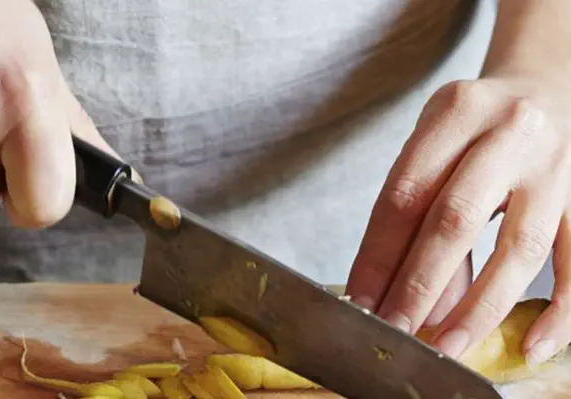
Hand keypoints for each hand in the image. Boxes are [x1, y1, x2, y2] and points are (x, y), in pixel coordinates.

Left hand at [345, 73, 570, 363]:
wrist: (545, 87)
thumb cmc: (475, 127)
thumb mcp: (438, 146)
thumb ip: (421, 214)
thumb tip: (402, 298)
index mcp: (455, 111)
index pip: (405, 195)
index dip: (379, 255)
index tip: (361, 301)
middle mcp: (508, 132)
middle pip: (454, 219)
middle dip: (418, 285)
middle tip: (395, 330)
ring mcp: (555, 165)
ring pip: (517, 246)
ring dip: (478, 306)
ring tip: (448, 345)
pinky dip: (560, 311)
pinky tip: (531, 345)